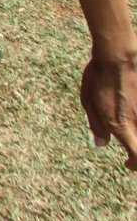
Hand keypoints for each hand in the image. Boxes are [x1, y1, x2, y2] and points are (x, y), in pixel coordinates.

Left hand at [80, 53, 136, 170]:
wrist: (118, 56)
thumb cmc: (99, 77)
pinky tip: (132, 112)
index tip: (127, 162)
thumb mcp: (88, 102)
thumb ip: (97, 125)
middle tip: (132, 152)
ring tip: (130, 130)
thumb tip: (101, 143)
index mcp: (120, 125)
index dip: (135, 164)